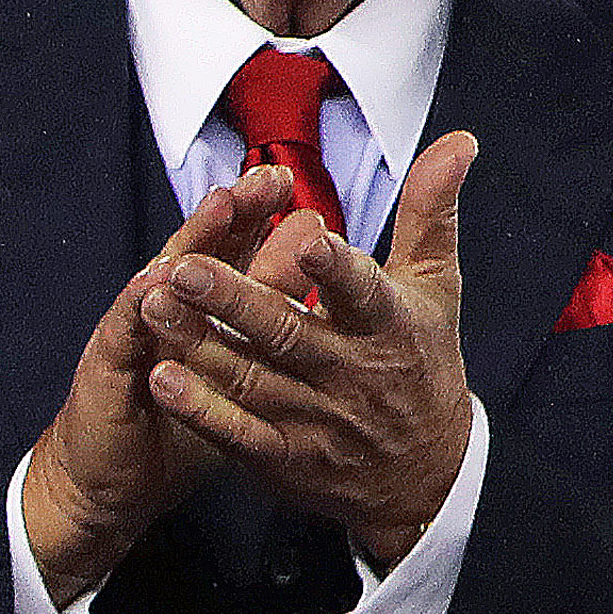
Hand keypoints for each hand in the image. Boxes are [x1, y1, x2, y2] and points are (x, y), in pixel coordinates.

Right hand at [18, 164, 317, 605]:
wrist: (114, 479)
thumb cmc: (182, 413)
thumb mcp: (236, 359)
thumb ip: (271, 298)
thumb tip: (314, 245)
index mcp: (204, 308)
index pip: (233, 250)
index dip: (258, 215)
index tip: (288, 180)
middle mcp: (170, 312)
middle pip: (204, 251)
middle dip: (233, 212)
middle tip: (264, 177)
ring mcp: (137, 337)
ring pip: (165, 281)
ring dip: (192, 242)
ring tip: (221, 207)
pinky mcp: (107, 373)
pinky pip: (124, 337)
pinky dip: (136, 308)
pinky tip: (150, 284)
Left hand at [139, 132, 479, 570]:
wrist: (426, 473)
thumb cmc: (423, 360)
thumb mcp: (436, 284)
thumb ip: (431, 211)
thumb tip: (459, 140)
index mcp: (391, 324)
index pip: (365, 292)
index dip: (337, 269)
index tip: (310, 237)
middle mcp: (353, 372)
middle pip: (289, 333)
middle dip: (235, 300)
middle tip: (185, 267)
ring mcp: (318, 419)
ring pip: (252, 379)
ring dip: (201, 345)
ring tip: (153, 305)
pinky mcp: (286, 458)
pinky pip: (238, 434)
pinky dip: (202, 410)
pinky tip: (162, 379)